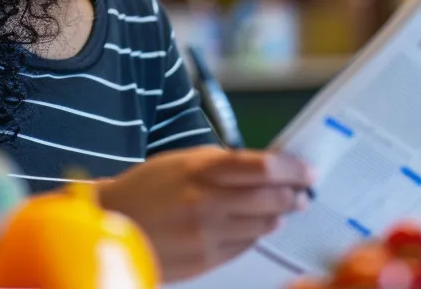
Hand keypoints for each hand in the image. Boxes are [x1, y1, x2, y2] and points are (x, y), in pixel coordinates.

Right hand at [97, 146, 314, 280]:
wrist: (112, 225)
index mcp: (201, 169)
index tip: (307, 172)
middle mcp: (207, 200)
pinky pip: (246, 244)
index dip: (293, 169)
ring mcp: (208, 232)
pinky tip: (256, 226)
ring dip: (277, 215)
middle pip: (271, 197)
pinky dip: (255, 233)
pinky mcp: (207, 258)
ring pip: (263, 224)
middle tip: (302, 192)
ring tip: (282, 209)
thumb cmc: (145, 190)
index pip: (263, 166)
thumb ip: (220, 163)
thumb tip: (265, 167)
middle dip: (293, 194)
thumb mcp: (180, 162)